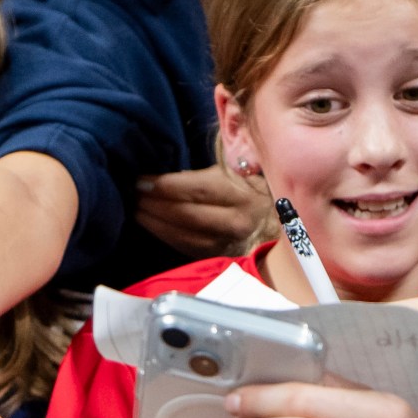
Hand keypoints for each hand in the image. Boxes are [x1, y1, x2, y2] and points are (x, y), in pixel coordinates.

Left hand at [135, 165, 271, 259]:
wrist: (285, 211)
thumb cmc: (254, 180)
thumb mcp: (239, 165)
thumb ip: (213, 163)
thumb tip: (173, 162)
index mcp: (244, 193)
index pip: (197, 190)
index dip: (165, 186)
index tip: (140, 180)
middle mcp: (239, 221)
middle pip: (187, 215)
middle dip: (154, 205)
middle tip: (132, 194)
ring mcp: (232, 243)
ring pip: (185, 236)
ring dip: (155, 223)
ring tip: (136, 209)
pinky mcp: (224, 255)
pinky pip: (189, 248)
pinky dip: (166, 236)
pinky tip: (152, 225)